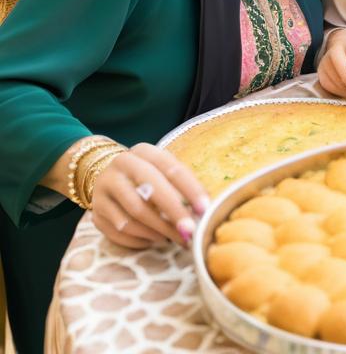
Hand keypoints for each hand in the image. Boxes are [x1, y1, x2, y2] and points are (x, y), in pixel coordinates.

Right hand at [91, 143, 208, 249]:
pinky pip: (119, 232)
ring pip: (134, 215)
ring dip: (158, 230)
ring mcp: (104, 189)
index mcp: (143, 151)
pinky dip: (140, 239)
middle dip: (174, 213)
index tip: (205, 208)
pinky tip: (154, 240)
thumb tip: (203, 209)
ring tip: (175, 237)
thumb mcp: (160, 168)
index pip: (170, 168)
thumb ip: (179, 184)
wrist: (103, 174)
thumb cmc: (144, 174)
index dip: (190, 189)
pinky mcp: (95, 212)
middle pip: (150, 191)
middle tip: (190, 231)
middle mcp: (121, 166)